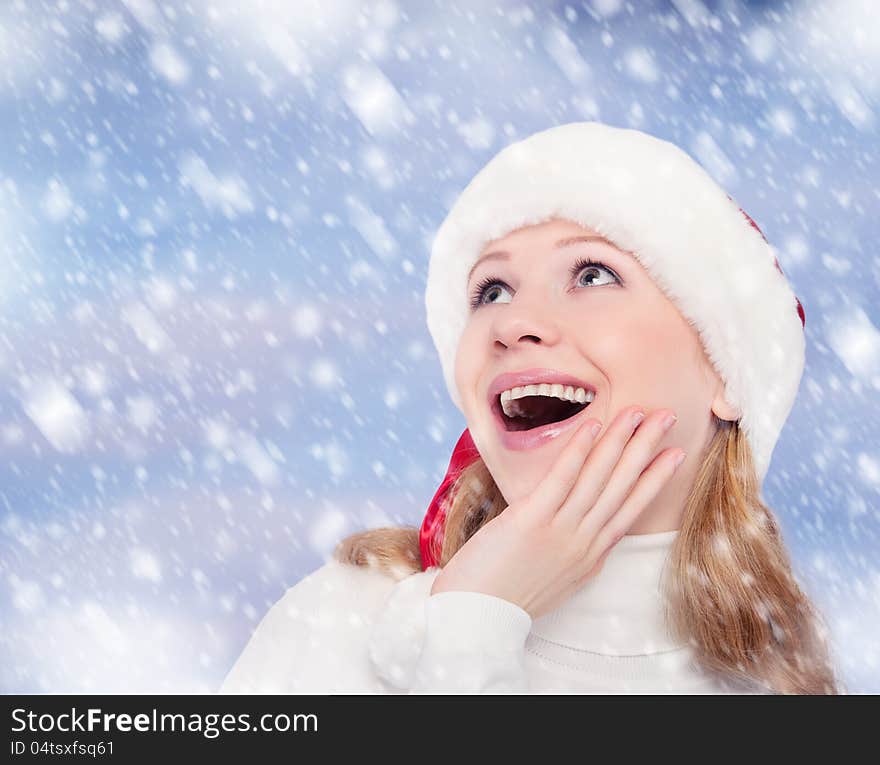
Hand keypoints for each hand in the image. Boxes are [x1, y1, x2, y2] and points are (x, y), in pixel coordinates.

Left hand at [429, 405, 685, 620]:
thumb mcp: (558, 579)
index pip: (631, 508)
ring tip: (637, 412)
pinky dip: (578, 452)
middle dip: (646, 449)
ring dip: (619, 442)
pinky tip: (592, 427)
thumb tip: (588, 531)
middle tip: (667, 416)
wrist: (478, 617)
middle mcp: (583, 542)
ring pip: (598, 479)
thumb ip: (576, 552)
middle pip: (622, 487)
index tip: (676, 453)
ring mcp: (560, 531)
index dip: (655, 478)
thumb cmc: (508, 595)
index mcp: (590, 555)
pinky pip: (561, 481)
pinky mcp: (532, 522)